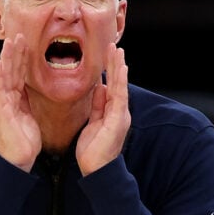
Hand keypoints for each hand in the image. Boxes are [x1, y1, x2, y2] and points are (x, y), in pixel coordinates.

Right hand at [0, 34, 40, 171]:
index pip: (19, 73)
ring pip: (3, 76)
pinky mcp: (0, 111)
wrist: (19, 160)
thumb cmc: (25, 141)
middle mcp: (6, 98)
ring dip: (6, 59)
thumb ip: (29, 101)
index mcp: (15, 98)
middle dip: (14, 53)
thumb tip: (33, 88)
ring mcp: (1, 104)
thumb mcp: (30, 116)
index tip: (27, 42)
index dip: (22, 58)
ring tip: (9, 43)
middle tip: (18, 34)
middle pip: (10, 71)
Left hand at [76, 43, 129, 174]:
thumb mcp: (93, 123)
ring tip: (117, 50)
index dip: (110, 68)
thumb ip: (97, 106)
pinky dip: (121, 83)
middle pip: (117, 82)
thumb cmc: (93, 150)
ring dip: (118, 68)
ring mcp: (120, 115)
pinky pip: (120, 98)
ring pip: (120, 86)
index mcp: (112, 111)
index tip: (107, 52)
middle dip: (115, 63)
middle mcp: (119, 111)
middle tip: (113, 44)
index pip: (111, 85)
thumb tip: (99, 88)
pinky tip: (120, 70)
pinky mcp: (118, 120)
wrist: (96, 170)